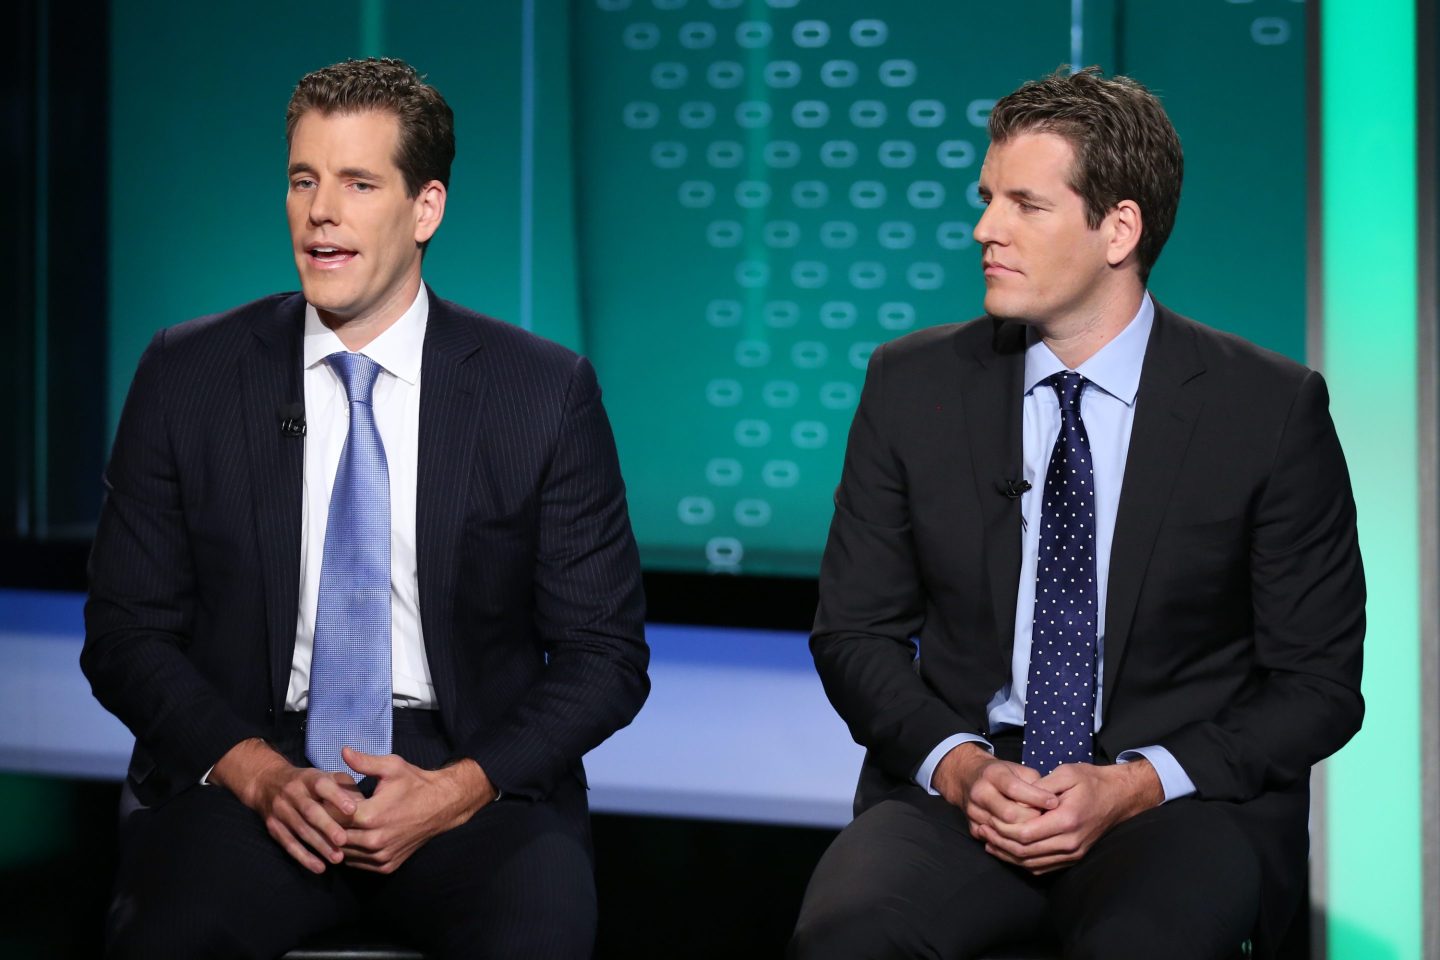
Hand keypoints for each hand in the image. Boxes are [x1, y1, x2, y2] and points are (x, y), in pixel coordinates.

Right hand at [210, 738, 362, 874]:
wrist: (268, 783)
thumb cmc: (310, 783)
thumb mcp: (326, 776)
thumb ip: (345, 788)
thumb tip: (365, 805)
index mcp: (308, 777)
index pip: (322, 785)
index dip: (337, 797)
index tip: (353, 809)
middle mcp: (292, 793)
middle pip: (310, 811)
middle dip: (327, 826)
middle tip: (344, 840)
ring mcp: (280, 810)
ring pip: (300, 830)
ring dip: (319, 845)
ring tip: (338, 858)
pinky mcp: (273, 827)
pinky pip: (288, 844)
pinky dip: (304, 857)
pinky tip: (319, 867)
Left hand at [339, 747, 497, 873]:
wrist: (442, 805)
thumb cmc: (414, 783)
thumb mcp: (391, 767)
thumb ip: (364, 762)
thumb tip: (343, 751)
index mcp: (371, 816)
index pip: (332, 817)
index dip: (326, 808)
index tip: (324, 799)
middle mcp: (374, 841)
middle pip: (335, 837)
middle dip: (329, 825)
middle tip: (327, 813)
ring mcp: (381, 856)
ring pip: (343, 853)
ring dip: (338, 840)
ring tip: (339, 824)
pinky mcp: (387, 865)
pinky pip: (357, 863)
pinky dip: (351, 852)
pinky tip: (354, 837)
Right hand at [933, 742, 1057, 832]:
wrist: (968, 778)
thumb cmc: (1002, 774)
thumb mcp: (1019, 770)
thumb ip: (1035, 783)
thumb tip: (1053, 802)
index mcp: (992, 774)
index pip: (1014, 789)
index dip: (1036, 797)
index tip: (1054, 802)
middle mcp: (979, 793)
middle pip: (1010, 815)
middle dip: (1033, 819)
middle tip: (1049, 820)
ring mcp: (973, 812)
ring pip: (1003, 832)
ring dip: (1025, 834)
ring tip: (1040, 831)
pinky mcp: (972, 828)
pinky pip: (996, 842)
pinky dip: (1013, 844)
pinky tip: (1027, 841)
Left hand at [976, 760, 1163, 873]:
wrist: (1118, 797)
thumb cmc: (1091, 781)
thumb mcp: (1065, 773)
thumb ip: (1040, 787)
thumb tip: (1018, 798)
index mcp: (1066, 820)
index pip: (1025, 833)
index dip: (1002, 829)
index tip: (987, 819)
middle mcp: (1070, 842)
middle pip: (1025, 852)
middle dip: (999, 842)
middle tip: (981, 830)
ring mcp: (1073, 853)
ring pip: (1031, 863)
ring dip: (1007, 854)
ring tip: (988, 841)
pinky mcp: (1072, 857)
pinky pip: (1042, 867)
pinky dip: (1022, 861)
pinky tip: (1007, 851)